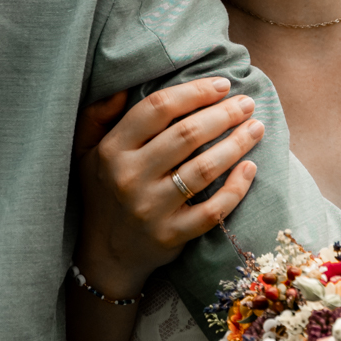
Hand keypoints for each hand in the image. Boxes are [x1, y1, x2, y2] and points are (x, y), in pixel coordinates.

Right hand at [72, 78, 264, 299]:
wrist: (104, 255)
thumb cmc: (102, 193)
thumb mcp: (85, 151)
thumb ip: (97, 115)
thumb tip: (122, 86)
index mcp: (112, 150)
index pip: (157, 108)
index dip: (194, 92)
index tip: (221, 84)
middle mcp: (130, 177)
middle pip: (186, 135)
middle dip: (223, 114)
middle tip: (247, 103)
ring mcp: (151, 209)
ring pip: (204, 169)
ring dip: (236, 144)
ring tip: (256, 128)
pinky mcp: (171, 235)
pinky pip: (212, 210)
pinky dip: (235, 188)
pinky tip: (250, 168)